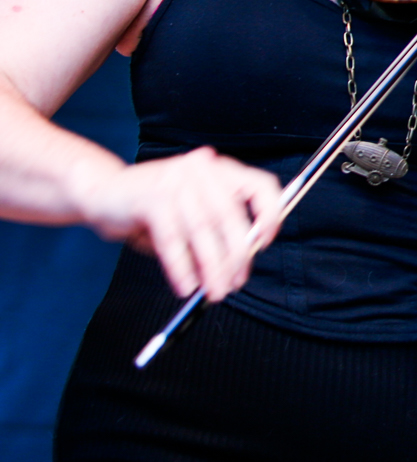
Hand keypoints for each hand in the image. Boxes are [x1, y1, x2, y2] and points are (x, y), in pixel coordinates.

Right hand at [72, 147, 281, 301]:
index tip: (266, 242)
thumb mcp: (191, 215)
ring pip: (203, 231)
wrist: (101, 192)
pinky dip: (181, 267)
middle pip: (230, 216)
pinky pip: (173, 240)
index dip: (270, 213)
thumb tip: (235, 269)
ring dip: (211, 267)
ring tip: (213, 291)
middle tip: (234, 283)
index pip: (260, 185)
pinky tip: (185, 285)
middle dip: (236, 256)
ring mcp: (176, 180)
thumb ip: (214, 234)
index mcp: (220, 170)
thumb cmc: (152, 207)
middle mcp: (202, 170)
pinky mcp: (152, 198)